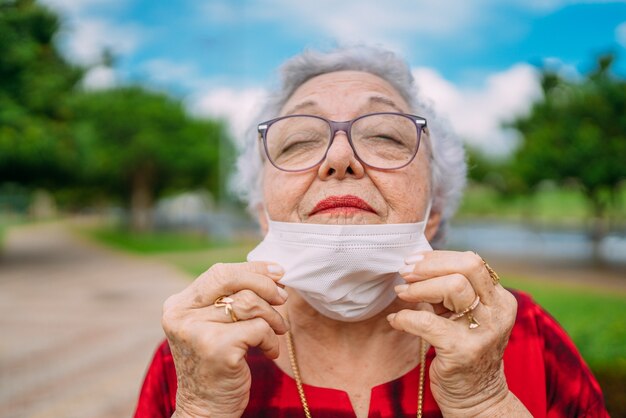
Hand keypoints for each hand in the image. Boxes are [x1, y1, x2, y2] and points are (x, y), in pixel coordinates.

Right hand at [161, 261, 288, 417]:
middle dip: (265, 285)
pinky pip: (259, 328)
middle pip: (232, 280)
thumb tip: (271, 273)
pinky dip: (271, 339)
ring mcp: (197, 332)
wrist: (206, 411)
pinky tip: (268, 351)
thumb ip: (227, 299)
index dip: (252, 269)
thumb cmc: (216, 365)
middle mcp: (181, 316)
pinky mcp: (218, 349)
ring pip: (250, 303)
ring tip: (277, 331)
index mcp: (178, 306)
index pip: (219, 272)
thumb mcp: (212, 326)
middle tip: (282, 298)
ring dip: (272, 317)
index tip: (277, 272)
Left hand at [387, 251, 518, 415]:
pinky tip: (396, 320)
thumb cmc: (464, 349)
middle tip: (405, 273)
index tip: (413, 262)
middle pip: (467, 267)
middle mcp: (497, 312)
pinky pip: (427, 321)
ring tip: (401, 294)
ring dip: (418, 288)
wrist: (476, 398)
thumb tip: (417, 265)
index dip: (439, 258)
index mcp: (499, 299)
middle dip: (429, 266)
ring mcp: (482, 331)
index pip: (472, 261)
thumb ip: (452, 291)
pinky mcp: (462, 350)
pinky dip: (406, 317)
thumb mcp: (467, 316)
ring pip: (452, 287)